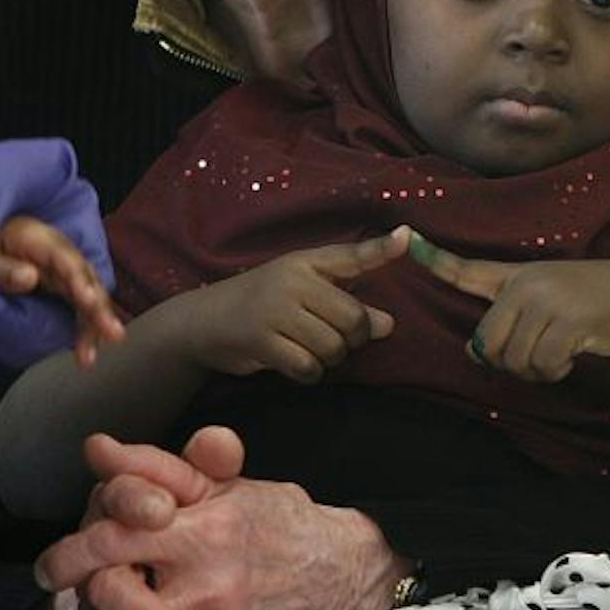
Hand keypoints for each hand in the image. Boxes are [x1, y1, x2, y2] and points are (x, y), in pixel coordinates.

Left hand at [0, 215, 125, 366]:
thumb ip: (6, 269)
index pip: (67, 260)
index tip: (89, 300)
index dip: (80, 280)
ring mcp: (71, 273)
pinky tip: (86, 354)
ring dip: (96, 327)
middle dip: (99, 308)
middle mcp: (65, 256)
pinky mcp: (73, 290)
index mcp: (44, 242)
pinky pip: (85, 309)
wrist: (5, 244)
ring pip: (92, 297)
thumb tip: (30, 278)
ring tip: (90, 357)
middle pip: (87, 280)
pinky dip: (88, 331)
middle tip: (112, 333)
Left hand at [38, 428, 407, 609]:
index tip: (51, 565)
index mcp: (204, 533)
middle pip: (115, 604)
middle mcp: (209, 590)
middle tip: (55, 602)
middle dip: (74, 603)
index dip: (71, 551)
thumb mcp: (217, 483)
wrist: (338, 574)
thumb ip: (153, 466)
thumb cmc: (271, 521)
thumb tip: (95, 448)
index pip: (115, 541)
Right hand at [177, 226, 408, 380]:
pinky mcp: (262, 340)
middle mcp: (291, 282)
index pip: (350, 256)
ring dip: (327, 358)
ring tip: (304, 348)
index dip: (380, 250)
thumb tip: (388, 324)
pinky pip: (308, 367)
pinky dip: (308, 372)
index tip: (407, 237)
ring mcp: (275, 310)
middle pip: (353, 319)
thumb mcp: (299, 291)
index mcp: (303, 263)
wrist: (202, 321)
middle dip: (351, 338)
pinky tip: (292, 362)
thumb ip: (344, 302)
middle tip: (331, 338)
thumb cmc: (259, 304)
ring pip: (332, 347)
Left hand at [408, 230, 609, 381]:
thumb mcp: (546, 296)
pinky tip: (571, 358)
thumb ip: (507, 319)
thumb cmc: (591, 302)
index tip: (407, 238)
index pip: (466, 269)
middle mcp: (526, 284)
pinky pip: (542, 364)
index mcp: (515, 276)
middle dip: (508, 361)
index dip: (433, 258)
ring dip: (536, 370)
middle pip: (487, 342)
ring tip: (558, 354)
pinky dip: (555, 371)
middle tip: (539, 357)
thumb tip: (473, 351)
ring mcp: (547, 300)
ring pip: (514, 359)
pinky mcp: (568, 321)